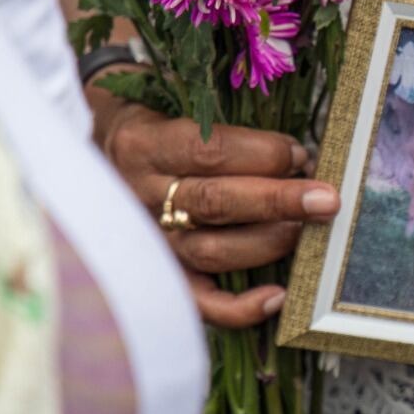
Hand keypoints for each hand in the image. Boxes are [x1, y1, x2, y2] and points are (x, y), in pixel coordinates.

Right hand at [97, 98, 339, 328]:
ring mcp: (148, 241)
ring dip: (267, 243)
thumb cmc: (148, 128)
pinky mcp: (158, 276)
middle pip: (215, 202)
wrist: (88, 157)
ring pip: (211, 251)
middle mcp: (140, 195)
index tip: (299, 154)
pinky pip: (198, 303)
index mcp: (144, 144)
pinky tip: (277, 296)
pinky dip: (240, 308)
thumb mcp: (168, 105)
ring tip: (306, 232)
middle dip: (278, 200)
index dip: (262, 154)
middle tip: (325, 199)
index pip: (208, 149)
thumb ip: (220, 125)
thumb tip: (297, 156)